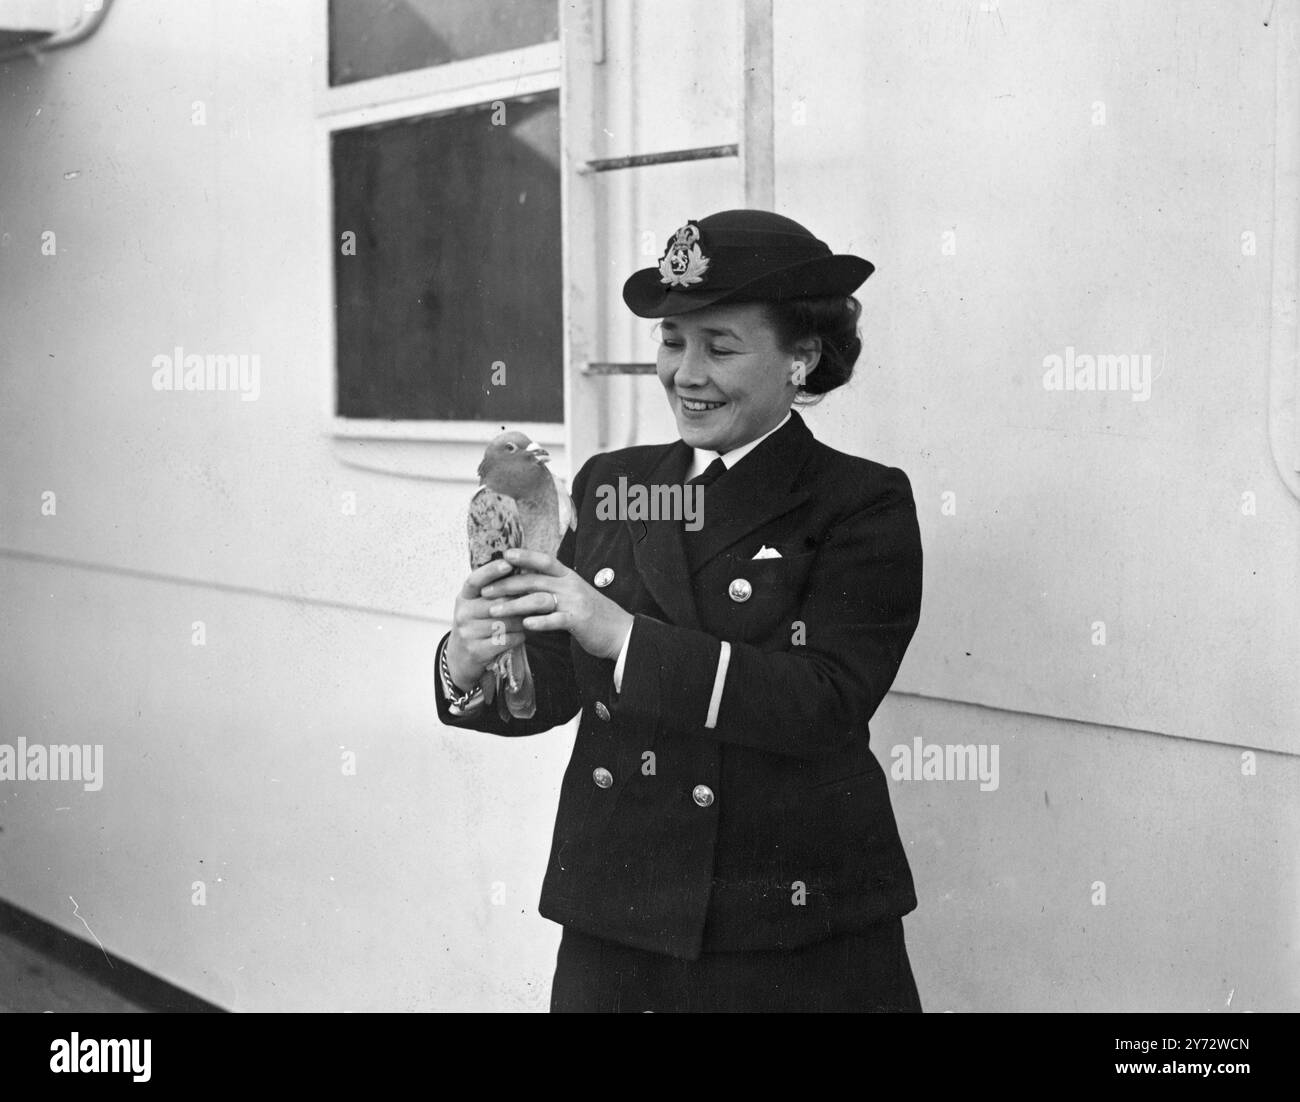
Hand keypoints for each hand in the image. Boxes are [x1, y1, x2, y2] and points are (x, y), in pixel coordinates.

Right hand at [446, 558, 526, 688]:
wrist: (461, 657)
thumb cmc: (477, 624)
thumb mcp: (477, 604)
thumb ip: (494, 590)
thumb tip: (522, 569)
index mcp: (464, 597)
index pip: (475, 580)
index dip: (491, 571)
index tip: (508, 564)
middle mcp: (463, 613)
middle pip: (497, 603)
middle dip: (521, 601)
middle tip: (543, 598)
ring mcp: (467, 632)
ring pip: (505, 622)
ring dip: (523, 621)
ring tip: (534, 619)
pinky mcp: (476, 650)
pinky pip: (505, 640)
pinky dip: (518, 636)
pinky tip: (523, 635)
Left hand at [479, 548, 633, 661]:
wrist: (620, 631)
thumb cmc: (592, 614)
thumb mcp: (574, 594)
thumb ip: (553, 587)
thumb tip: (528, 583)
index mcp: (568, 576)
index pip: (544, 560)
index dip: (524, 556)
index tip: (503, 554)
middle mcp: (571, 585)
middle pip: (534, 580)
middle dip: (507, 584)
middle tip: (485, 590)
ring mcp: (575, 602)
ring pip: (539, 599)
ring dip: (515, 605)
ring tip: (495, 611)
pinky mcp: (579, 620)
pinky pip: (556, 619)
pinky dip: (540, 622)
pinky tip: (525, 626)